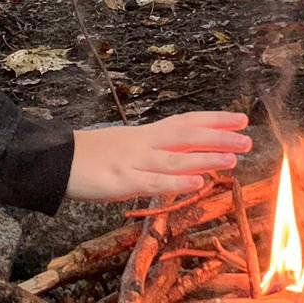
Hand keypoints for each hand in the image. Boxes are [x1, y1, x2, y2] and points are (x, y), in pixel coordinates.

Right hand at [66, 112, 250, 201]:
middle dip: (219, 138)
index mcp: (146, 134)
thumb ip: (154, 152)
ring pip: (176, 158)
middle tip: (248, 139)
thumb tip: (185, 159)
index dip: (215, 119)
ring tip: (233, 159)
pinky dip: (177, 182)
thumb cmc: (92, 156)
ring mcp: (134, 161)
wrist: (55, 160)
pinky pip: (153, 181)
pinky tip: (198, 183)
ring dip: (206, 158)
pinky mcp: (121, 181)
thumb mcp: (127, 147)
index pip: (186, 121)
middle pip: (187, 136)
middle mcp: (144, 143)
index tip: (241, 119)